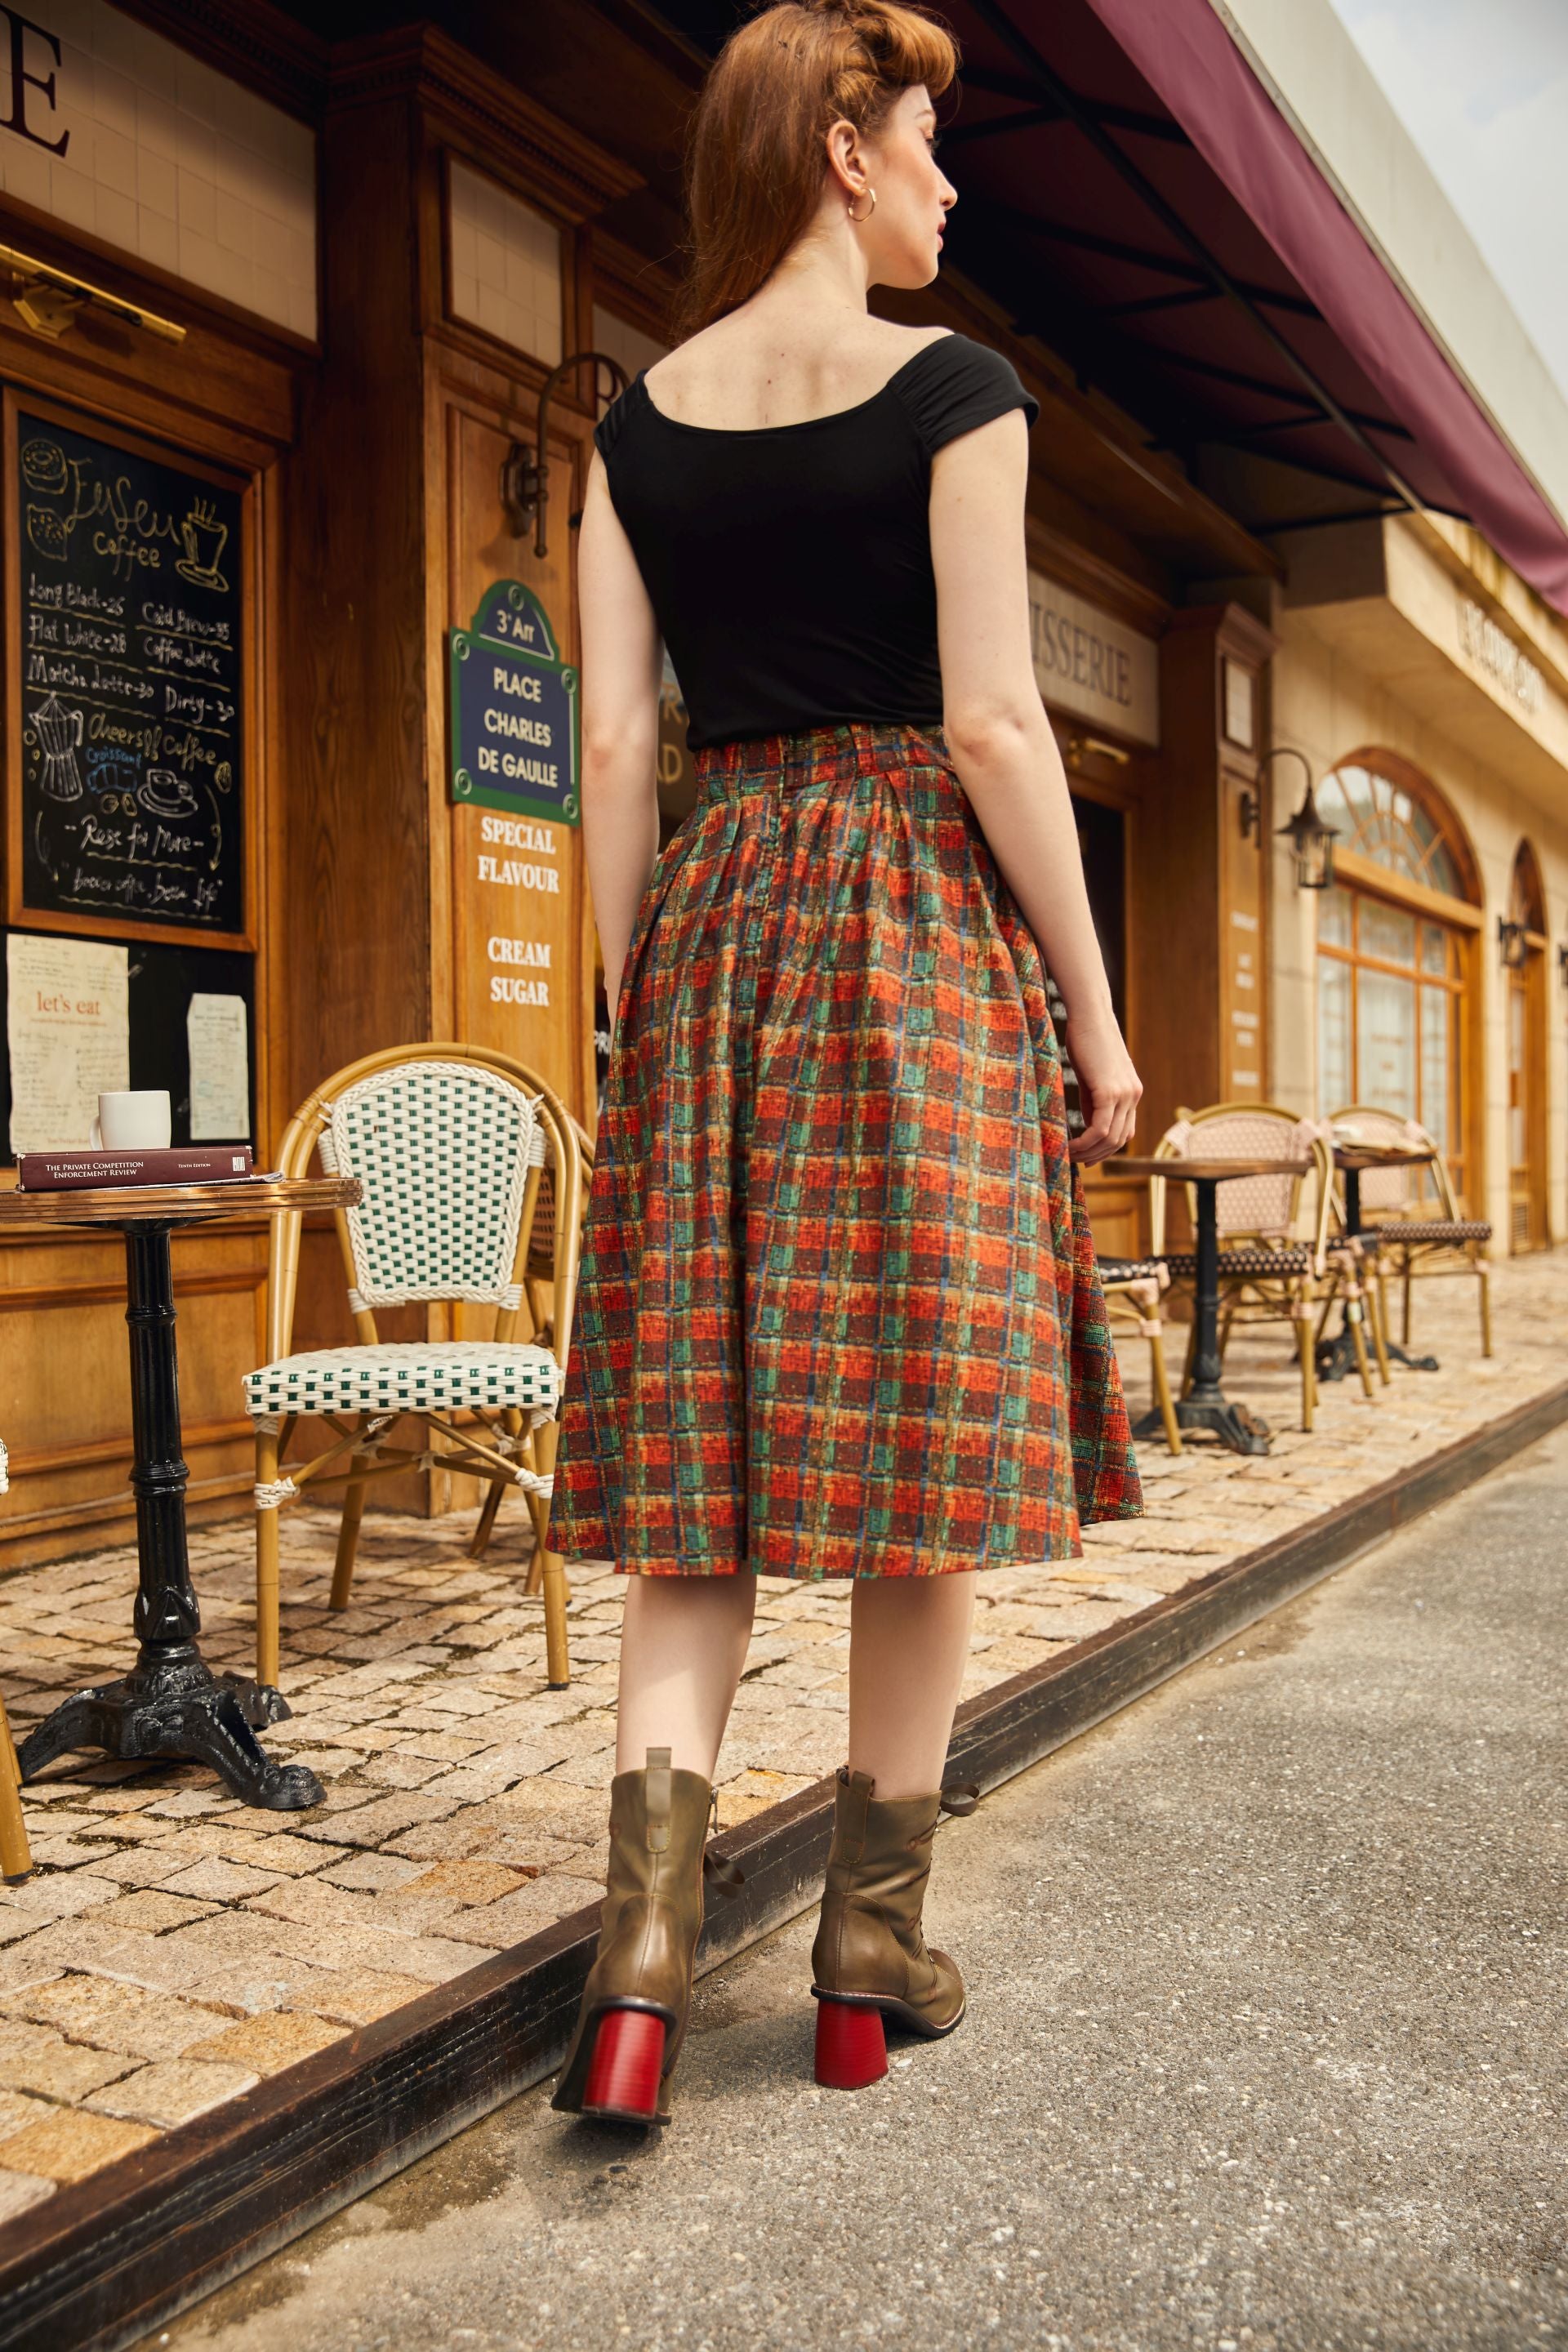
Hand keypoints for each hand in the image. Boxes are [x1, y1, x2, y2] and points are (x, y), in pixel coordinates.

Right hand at [1063, 1007, 1141, 1165]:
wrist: (1090, 1015)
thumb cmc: (1086, 1040)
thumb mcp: (1093, 1076)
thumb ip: (1095, 1100)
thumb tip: (1089, 1126)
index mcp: (1131, 1092)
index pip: (1125, 1131)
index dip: (1106, 1149)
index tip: (1086, 1156)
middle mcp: (1133, 1095)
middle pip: (1120, 1139)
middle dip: (1097, 1155)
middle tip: (1074, 1160)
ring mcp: (1124, 1094)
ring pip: (1110, 1138)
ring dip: (1088, 1152)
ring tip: (1067, 1154)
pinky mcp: (1110, 1091)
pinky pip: (1100, 1129)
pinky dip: (1085, 1143)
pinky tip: (1069, 1144)